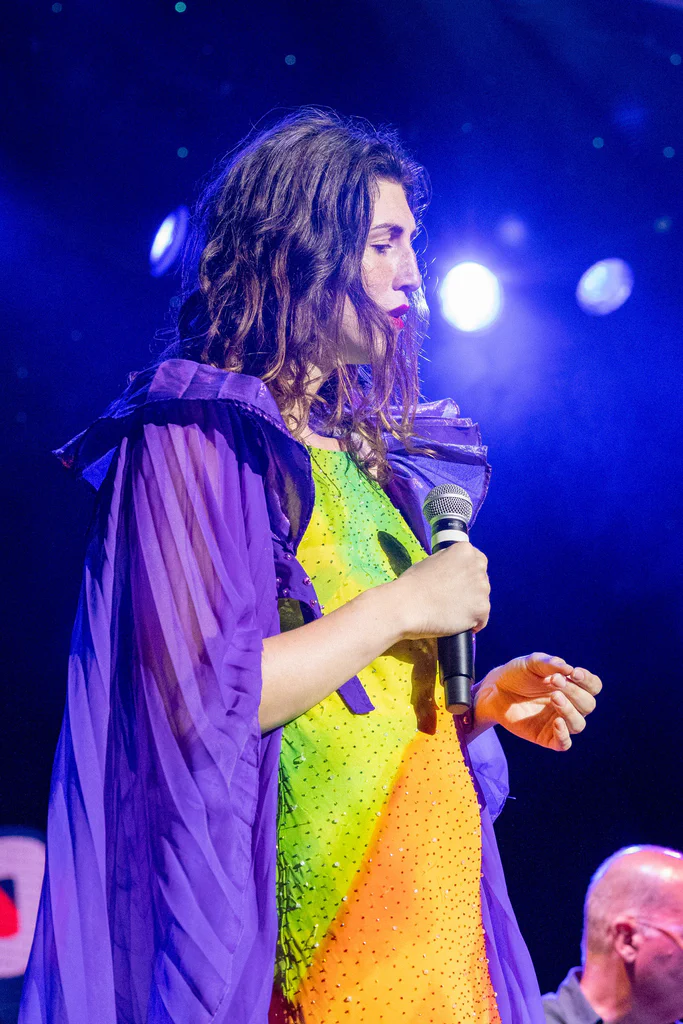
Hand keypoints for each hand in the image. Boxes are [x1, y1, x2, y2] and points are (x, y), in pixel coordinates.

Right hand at [389, 541, 490, 641]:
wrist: (406, 606)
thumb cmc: (412, 584)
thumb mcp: (430, 561)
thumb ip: (448, 563)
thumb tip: (454, 570)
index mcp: (465, 551)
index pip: (478, 560)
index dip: (468, 574)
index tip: (459, 583)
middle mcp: (478, 567)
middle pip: (482, 580)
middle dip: (471, 589)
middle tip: (452, 599)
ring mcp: (482, 589)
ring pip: (482, 599)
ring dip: (471, 606)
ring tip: (451, 612)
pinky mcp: (481, 609)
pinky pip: (482, 619)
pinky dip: (473, 623)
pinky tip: (459, 624)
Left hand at [473, 652, 601, 750]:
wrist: (494, 690)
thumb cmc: (516, 674)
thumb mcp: (531, 663)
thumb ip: (549, 664)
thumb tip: (569, 669)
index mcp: (571, 686)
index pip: (593, 687)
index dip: (588, 681)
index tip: (574, 673)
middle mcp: (569, 705)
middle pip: (588, 704)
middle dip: (575, 692)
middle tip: (555, 681)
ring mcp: (558, 722)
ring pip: (579, 724)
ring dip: (569, 710)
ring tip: (554, 697)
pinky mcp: (546, 737)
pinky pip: (564, 743)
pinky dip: (563, 735)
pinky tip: (556, 722)